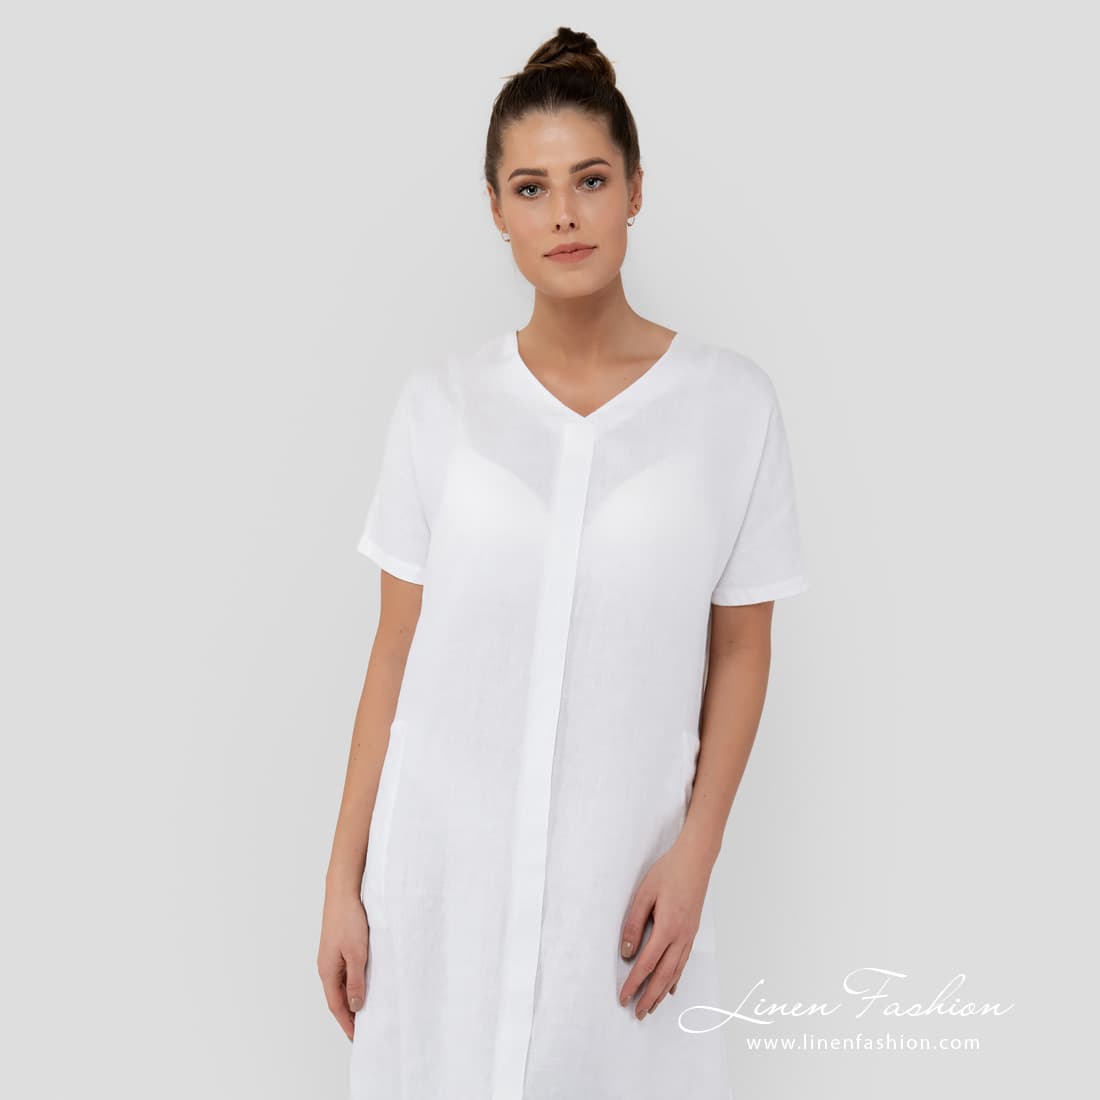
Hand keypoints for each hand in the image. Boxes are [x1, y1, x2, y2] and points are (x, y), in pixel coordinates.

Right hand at [317, 886, 370, 1040]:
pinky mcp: (339, 948)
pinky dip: (355, 982)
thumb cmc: (348, 920)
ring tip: (368, 1010)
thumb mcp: (357, 954)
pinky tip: (366, 983)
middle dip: (350, 1014)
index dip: (347, 1023)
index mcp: (327, 972)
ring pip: (342, 985)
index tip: (358, 1038)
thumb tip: (356, 1006)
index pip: (337, 1006)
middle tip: (365, 1028)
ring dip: (353, 998)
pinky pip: (346, 972)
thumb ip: (356, 981)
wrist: (343, 892)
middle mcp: (327, 968)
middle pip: (338, 998)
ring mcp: (332, 957)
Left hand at [618, 840, 710, 1018]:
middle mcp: (681, 937)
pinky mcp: (692, 931)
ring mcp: (689, 935)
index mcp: (667, 928)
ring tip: (652, 1007)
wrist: (696, 859)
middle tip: (638, 1014)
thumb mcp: (644, 894)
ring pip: (676, 972)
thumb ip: (634, 924)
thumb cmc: (668, 872)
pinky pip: (684, 961)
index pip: (647, 964)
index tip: (623, 997)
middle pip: (664, 976)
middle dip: (649, 997)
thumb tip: (626, 952)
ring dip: (662, 992)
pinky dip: (676, 978)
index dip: (634, 983)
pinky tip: (671, 987)